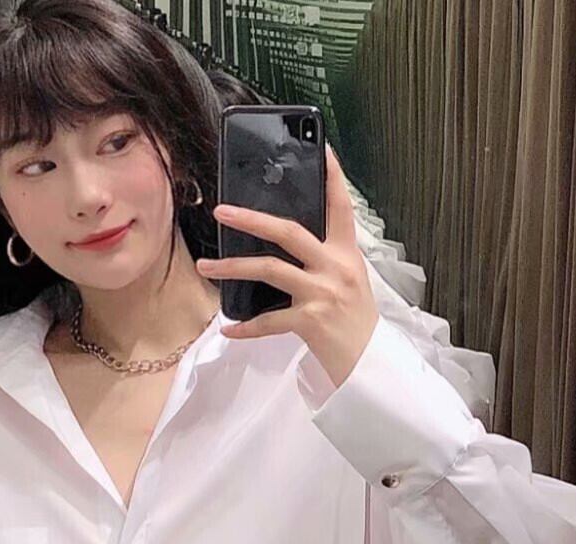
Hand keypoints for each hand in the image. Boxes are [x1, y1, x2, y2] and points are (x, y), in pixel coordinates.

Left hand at [196, 143, 378, 389]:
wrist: (368, 364)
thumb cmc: (355, 323)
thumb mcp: (349, 282)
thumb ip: (324, 260)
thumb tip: (287, 244)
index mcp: (347, 254)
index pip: (340, 206)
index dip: (331, 176)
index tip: (321, 148)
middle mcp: (336, 268)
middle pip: (289, 232)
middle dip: (251, 220)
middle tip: (222, 211)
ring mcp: (322, 294)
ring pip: (270, 270)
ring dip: (233, 268)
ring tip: (206, 267)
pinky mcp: (311, 322)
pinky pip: (268, 321)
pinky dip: (245, 327)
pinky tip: (227, 328)